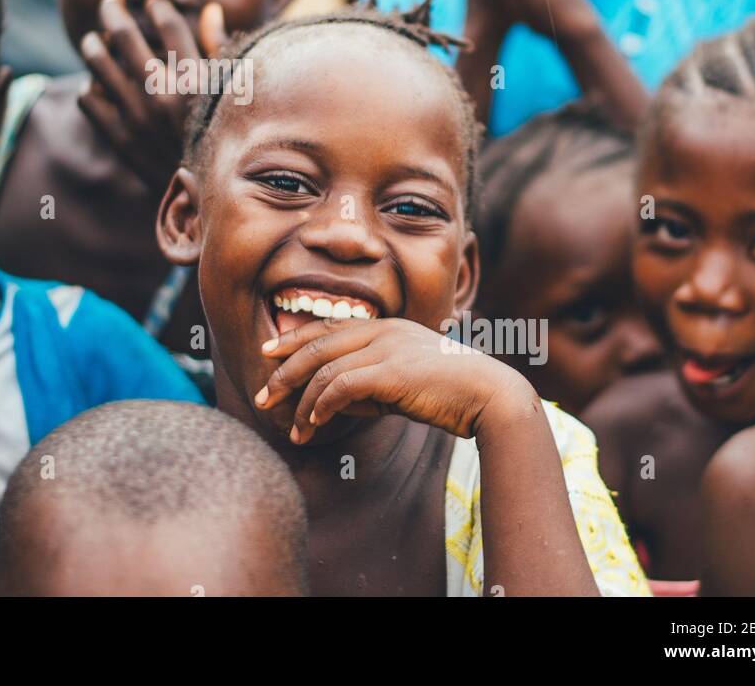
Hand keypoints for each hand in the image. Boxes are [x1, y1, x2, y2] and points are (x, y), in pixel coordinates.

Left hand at [77, 0, 228, 193]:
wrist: (207, 195)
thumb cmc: (223, 137)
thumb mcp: (230, 93)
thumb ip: (219, 49)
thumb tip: (211, 10)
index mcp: (195, 79)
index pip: (169, 24)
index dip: (158, 7)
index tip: (153, 3)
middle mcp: (163, 93)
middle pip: (125, 35)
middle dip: (114, 10)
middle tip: (110, 2)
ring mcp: (136, 115)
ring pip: (98, 63)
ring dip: (93, 44)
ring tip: (94, 39)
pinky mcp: (118, 137)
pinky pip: (88, 99)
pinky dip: (90, 88)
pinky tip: (97, 85)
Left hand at [255, 316, 531, 444]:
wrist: (491, 396)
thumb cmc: (452, 393)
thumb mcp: (404, 385)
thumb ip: (370, 386)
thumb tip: (333, 401)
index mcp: (387, 326)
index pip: (329, 328)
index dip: (294, 339)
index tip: (268, 353)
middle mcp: (383, 331)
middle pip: (317, 344)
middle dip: (284, 370)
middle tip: (263, 395)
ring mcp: (387, 348)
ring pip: (325, 369)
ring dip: (302, 402)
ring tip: (291, 428)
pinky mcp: (392, 372)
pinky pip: (342, 386)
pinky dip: (322, 405)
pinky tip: (314, 423)